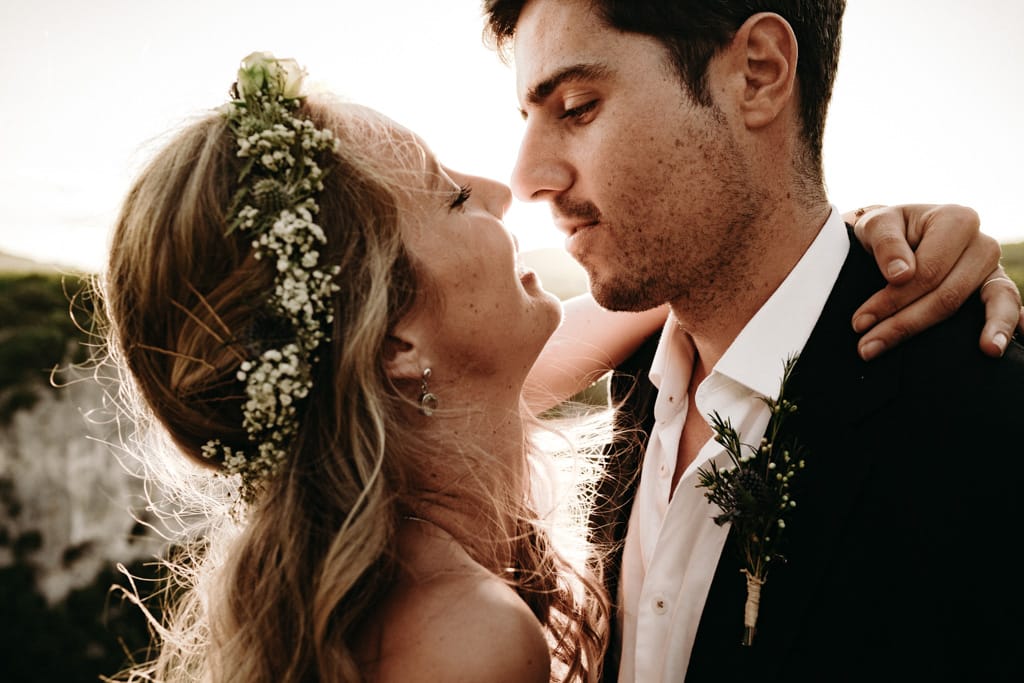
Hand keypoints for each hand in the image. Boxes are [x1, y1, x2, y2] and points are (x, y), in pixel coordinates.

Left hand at [846, 204, 1021, 359]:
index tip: (859, 323)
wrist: (899, 234)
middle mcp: (981, 242)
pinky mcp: (994, 288)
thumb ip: (886, 243)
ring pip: (984, 305)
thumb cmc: (887, 229)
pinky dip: (1008, 324)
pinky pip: (1007, 305)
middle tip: (867, 348)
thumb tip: (901, 275)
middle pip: (948, 294)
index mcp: (956, 220)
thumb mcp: (876, 225)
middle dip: (906, 324)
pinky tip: (999, 346)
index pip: (927, 271)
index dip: (892, 300)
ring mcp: (992, 267)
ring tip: (983, 352)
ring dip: (978, 332)